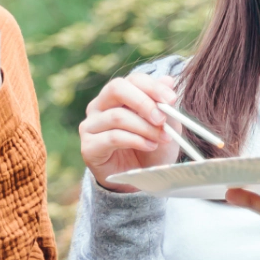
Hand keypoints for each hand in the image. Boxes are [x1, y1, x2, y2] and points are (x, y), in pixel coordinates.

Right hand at [80, 72, 184, 190]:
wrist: (138, 179)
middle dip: (143, 102)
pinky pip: (112, 137)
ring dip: (144, 127)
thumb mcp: (165, 126)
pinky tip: (149, 145)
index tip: (171, 100)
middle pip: (117, 88)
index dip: (153, 87)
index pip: (133, 80)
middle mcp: (100, 105)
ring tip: (161, 138)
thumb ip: (164, 105)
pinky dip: (135, 140)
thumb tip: (168, 80)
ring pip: (117, 116)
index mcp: (119, 95)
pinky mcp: (88, 146)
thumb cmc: (150, 148)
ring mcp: (91, 125)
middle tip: (161, 119)